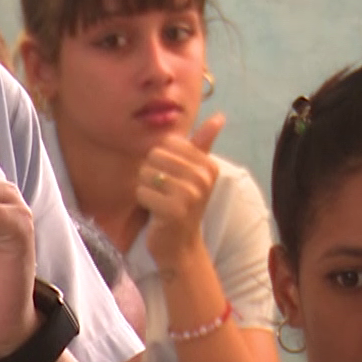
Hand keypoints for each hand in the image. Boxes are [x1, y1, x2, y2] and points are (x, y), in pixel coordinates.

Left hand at [136, 113, 225, 270]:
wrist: (180, 245)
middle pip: (154, 155)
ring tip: (159, 201)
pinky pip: (141, 191)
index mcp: (208, 165)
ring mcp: (190, 194)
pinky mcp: (174, 210)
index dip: (160, 160)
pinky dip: (143, 202)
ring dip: (146, 188)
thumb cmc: (182, 204)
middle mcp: (202, 177)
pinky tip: (155, 213)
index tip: (172, 179)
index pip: (166, 143)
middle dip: (150, 174)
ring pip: (145, 172)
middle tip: (163, 192)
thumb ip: (203, 143)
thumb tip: (220, 116)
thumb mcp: (194, 172)